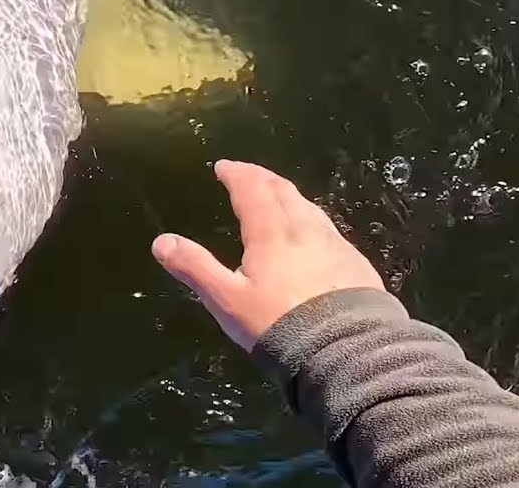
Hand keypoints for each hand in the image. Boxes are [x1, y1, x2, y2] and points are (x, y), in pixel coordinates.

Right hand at [151, 159, 386, 350]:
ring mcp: (336, 247)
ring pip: (310, 209)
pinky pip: (330, 232)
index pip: (252, 191)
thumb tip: (161, 241)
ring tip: (278, 198)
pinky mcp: (357, 266)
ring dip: (289, 197)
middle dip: (263, 178)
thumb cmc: (278, 324)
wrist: (345, 352)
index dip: (237, 174)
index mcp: (271, 233)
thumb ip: (195, 267)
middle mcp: (306, 230)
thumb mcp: (227, 300)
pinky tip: (313, 237)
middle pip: (284, 192)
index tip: (224, 166)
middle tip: (248, 174)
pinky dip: (312, 222)